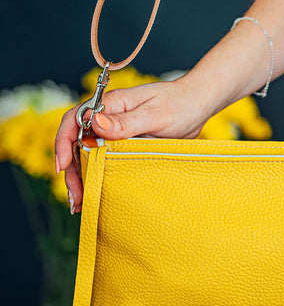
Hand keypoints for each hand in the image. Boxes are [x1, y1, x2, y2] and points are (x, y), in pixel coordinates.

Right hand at [54, 77, 204, 212]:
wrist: (198, 104)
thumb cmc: (180, 103)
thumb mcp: (155, 114)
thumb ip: (126, 121)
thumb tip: (95, 123)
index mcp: (111, 104)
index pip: (75, 119)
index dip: (63, 142)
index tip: (62, 166)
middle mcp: (108, 116)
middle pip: (76, 141)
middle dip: (70, 168)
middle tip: (76, 195)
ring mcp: (115, 130)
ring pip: (87, 153)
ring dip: (81, 176)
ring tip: (80, 202)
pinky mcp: (124, 143)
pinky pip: (103, 159)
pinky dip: (96, 175)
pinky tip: (95, 194)